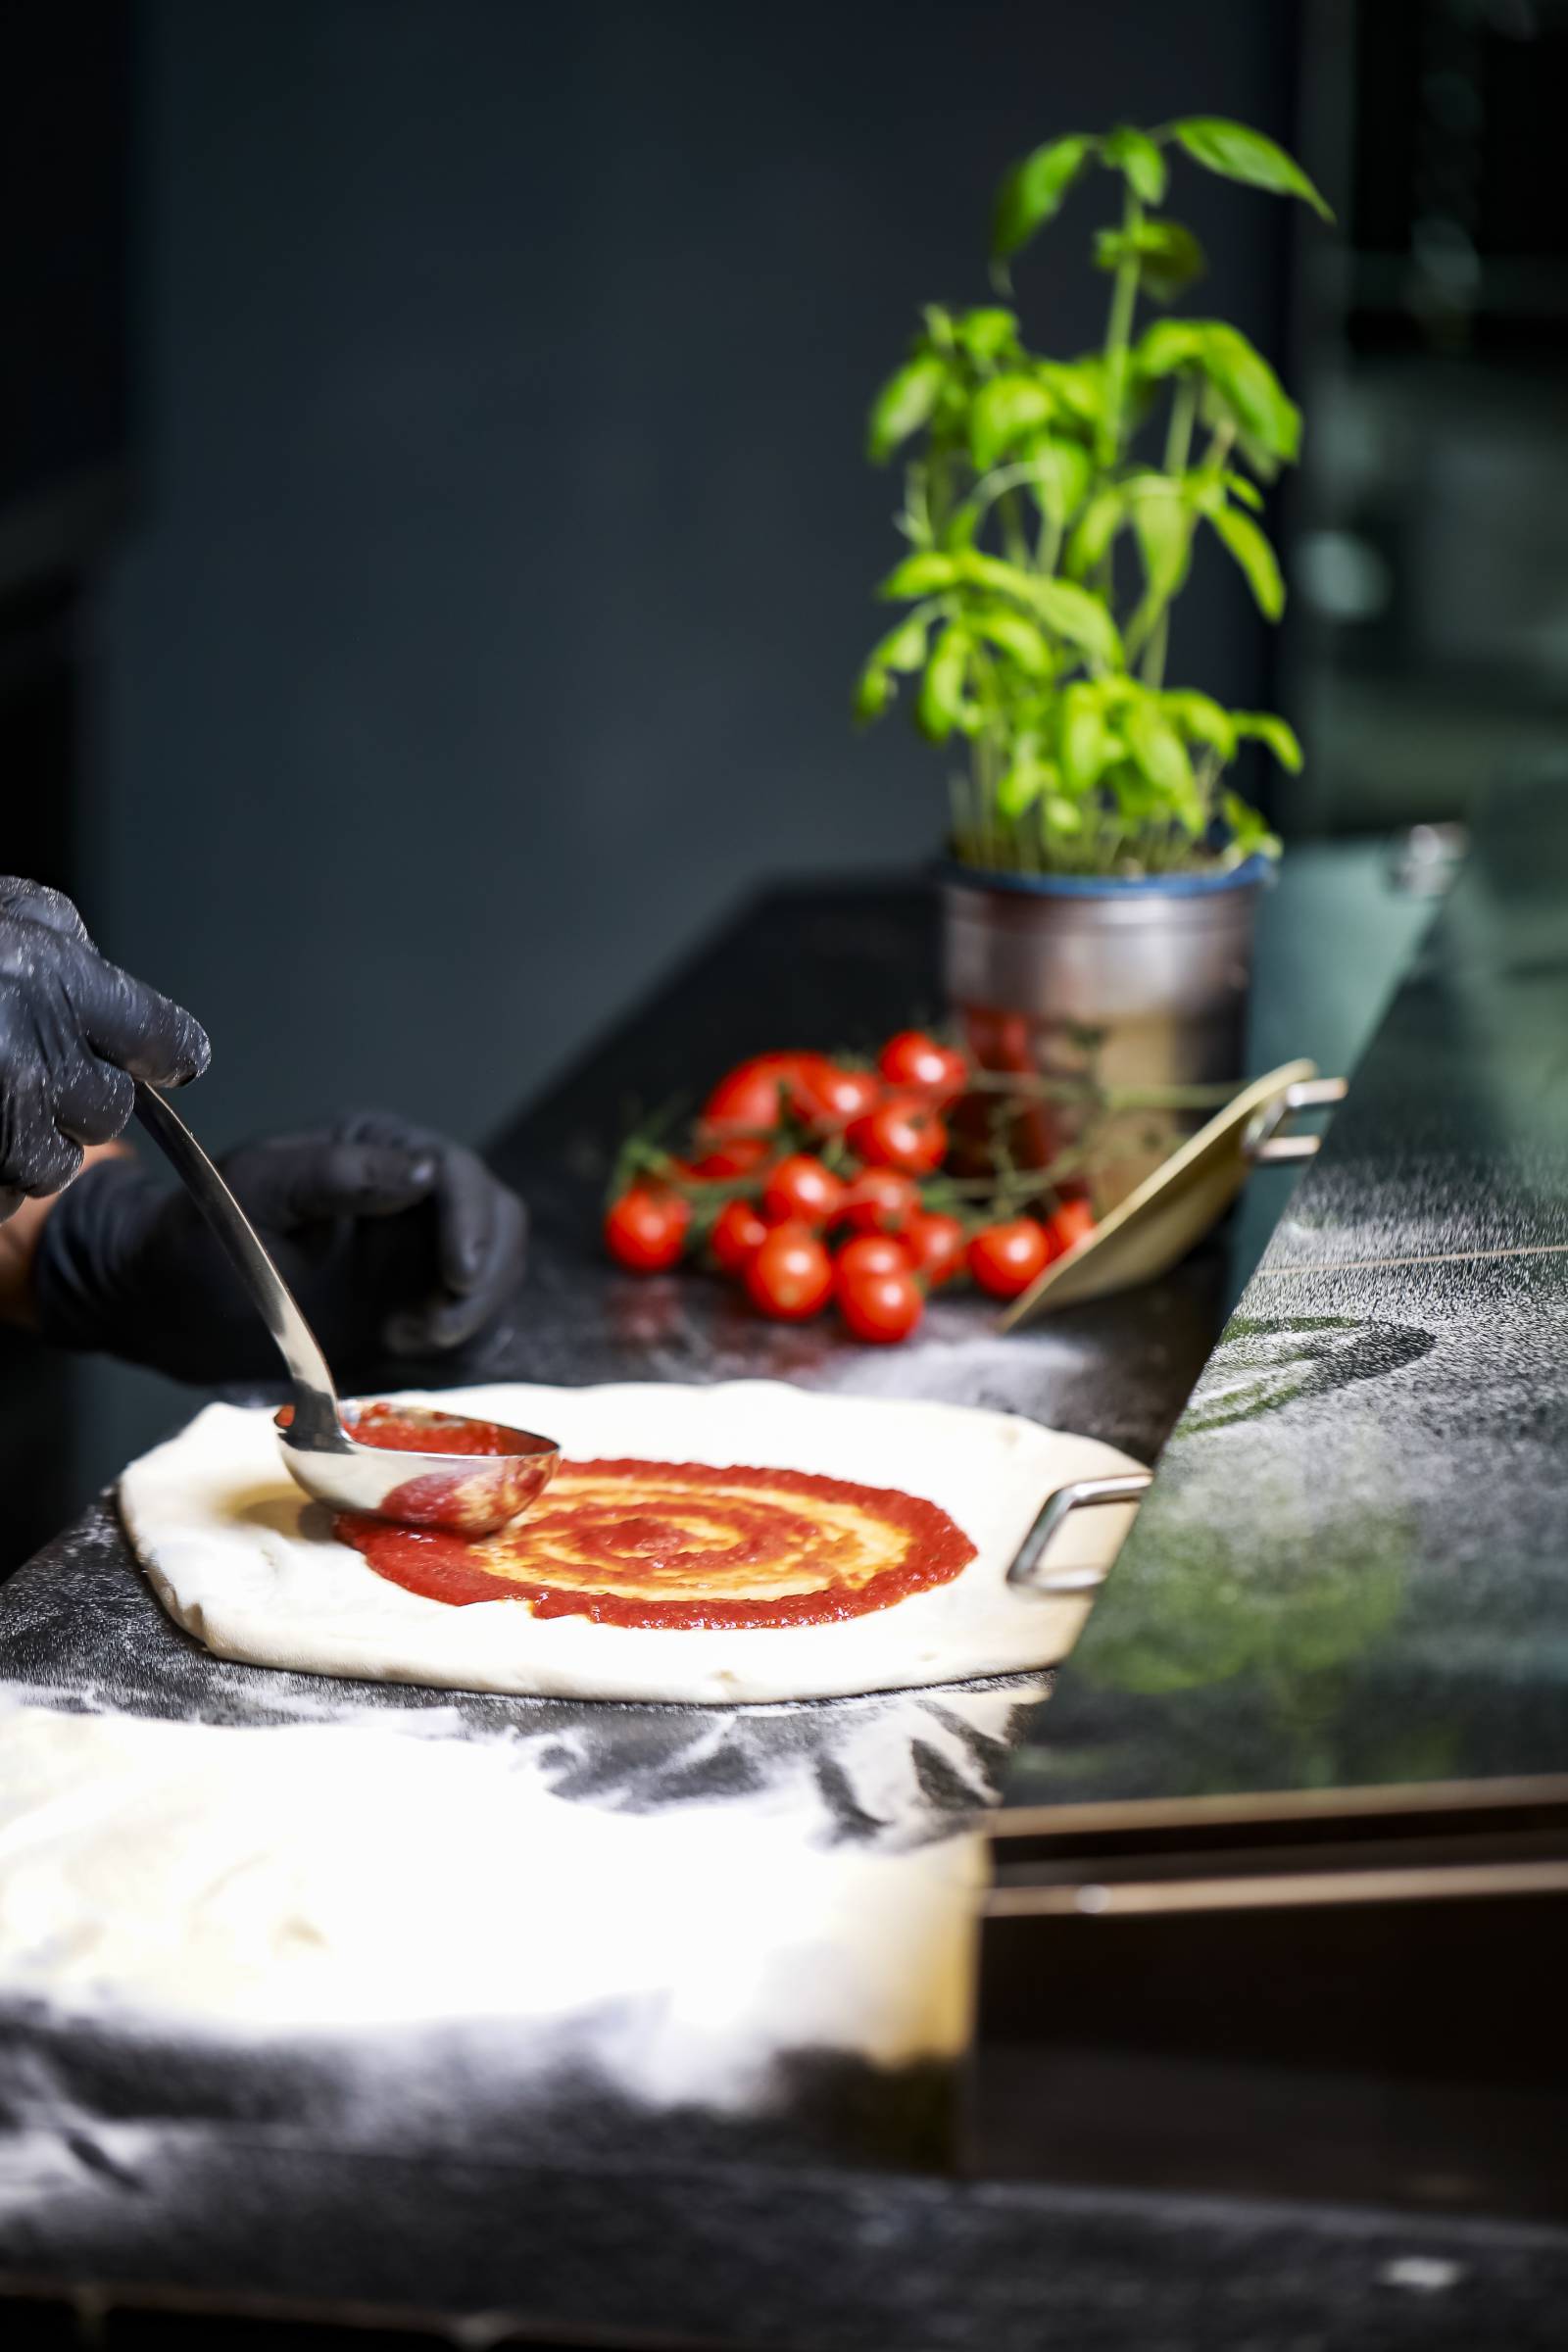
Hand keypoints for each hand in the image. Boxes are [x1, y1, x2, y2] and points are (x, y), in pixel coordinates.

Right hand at [0, 877, 208, 1220]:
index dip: (165, 1051)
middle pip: (109, 1110)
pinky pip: (2, 1198)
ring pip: (55, 1164)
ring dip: (28, 1142)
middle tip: (25, 1066)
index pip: (164, 1038)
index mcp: (52, 979)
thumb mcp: (3, 910)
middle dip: (78, 1095)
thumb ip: (64, 946)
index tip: (169, 1060)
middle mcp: (29, 1054)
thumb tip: (120, 1001)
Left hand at [31, 1112, 526, 1382]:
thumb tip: (425, 1173)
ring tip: (402, 1341)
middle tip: (429, 1330)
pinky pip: (475, 1322)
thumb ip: (335, 1174)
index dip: (472, 1224)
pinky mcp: (419, 1304)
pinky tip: (406, 1351)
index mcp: (377, 1149)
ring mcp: (420, 1251)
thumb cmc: (201, 1240)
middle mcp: (412, 1194)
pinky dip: (461, 1343)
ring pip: (497, 1273)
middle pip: (498, 1223)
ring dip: (471, 1315)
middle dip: (482, 1280)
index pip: (459, 1175)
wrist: (172, 1309)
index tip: (458, 1277)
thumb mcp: (256, 1194)